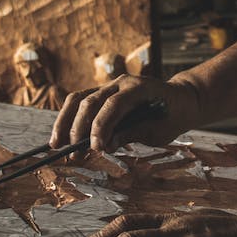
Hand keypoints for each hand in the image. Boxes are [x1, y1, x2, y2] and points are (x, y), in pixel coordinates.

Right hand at [49, 74, 201, 152]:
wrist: (181, 100)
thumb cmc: (172, 116)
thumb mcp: (159, 130)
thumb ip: (133, 133)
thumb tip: (106, 145)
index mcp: (139, 88)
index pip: (113, 105)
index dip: (101, 127)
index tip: (95, 149)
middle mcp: (121, 83)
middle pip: (91, 101)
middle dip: (79, 128)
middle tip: (73, 154)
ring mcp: (110, 86)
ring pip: (79, 99)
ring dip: (66, 122)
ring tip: (56, 145)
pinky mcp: (103, 94)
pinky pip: (81, 103)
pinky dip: (70, 119)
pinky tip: (62, 136)